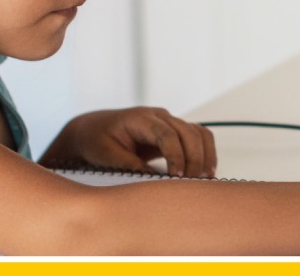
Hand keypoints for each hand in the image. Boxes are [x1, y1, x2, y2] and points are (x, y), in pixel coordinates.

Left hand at [39, 107, 217, 176]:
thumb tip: (153, 179)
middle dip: (194, 158)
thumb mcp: (106, 155)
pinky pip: (198, 137)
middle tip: (191, 182)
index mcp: (140, 118)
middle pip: (188, 132)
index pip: (167, 134)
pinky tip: (206, 171)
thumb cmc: (96, 140)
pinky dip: (205, 152)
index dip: (175, 155)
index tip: (176, 176)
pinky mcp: (174, 132)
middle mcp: (159, 116)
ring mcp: (169, 122)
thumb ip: (129, 165)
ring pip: (198, 133)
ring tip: (205, 178)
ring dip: (205, 155)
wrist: (93, 130)